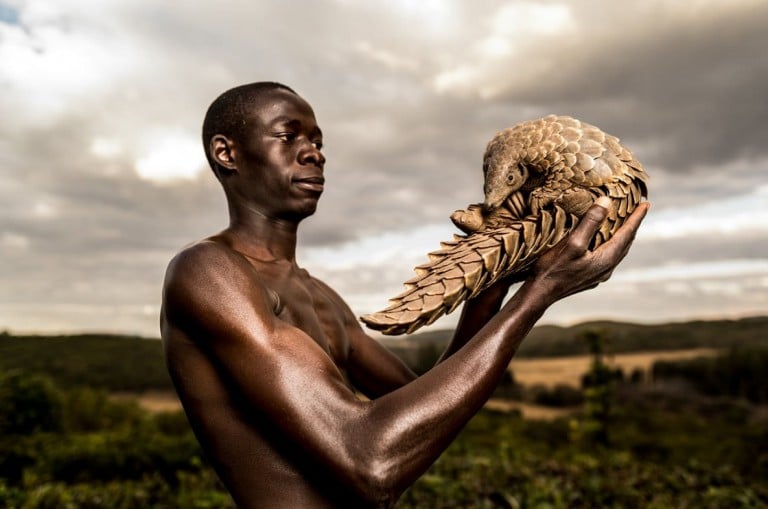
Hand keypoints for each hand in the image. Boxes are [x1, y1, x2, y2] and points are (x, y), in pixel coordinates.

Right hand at [528, 197, 648, 303]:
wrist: (540, 294)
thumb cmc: (553, 269)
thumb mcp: (573, 242)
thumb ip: (591, 222)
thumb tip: (607, 201)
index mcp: (607, 259)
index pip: (627, 233)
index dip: (637, 217)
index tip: (646, 203)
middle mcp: (607, 268)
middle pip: (626, 243)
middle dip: (633, 225)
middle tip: (639, 210)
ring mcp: (599, 275)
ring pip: (618, 251)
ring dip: (623, 236)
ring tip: (625, 224)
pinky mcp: (590, 277)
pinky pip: (608, 257)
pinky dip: (612, 244)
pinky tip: (605, 243)